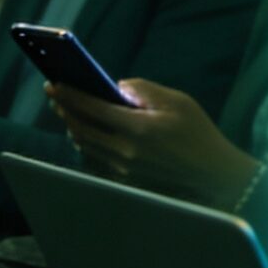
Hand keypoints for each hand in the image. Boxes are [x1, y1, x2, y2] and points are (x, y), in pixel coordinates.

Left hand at [52, 77, 256, 207]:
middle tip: (55, 97)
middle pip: (81, 130)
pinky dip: (86, 146)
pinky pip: (95, 162)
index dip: (69, 95)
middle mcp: (126, 153)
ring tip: (68, 113)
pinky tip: (86, 135)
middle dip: (64, 111)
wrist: (214, 177)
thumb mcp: (178, 101)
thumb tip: (116, 87)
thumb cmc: (199, 134)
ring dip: (73, 128)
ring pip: (85, 147)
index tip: (53, 85)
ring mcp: (124, 171)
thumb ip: (143, 90)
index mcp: (138, 129)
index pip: (92, 108)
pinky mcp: (126, 182)